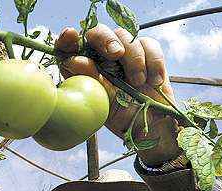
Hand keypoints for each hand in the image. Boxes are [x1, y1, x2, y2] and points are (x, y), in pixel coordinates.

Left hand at [55, 25, 180, 165]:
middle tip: (116, 54)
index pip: (68, 48)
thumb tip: (74, 60)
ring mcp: (123, 54)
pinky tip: (154, 81)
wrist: (154, 127)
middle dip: (105, 38)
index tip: (70, 36)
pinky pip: (148, 44)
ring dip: (134, 58)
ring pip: (124, 35)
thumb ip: (92, 80)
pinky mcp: (146, 53)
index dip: (67, 39)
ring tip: (138, 82)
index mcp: (83, 70)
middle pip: (97, 32)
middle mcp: (100, 58)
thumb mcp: (104, 103)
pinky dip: (154, 61)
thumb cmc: (123, 118)